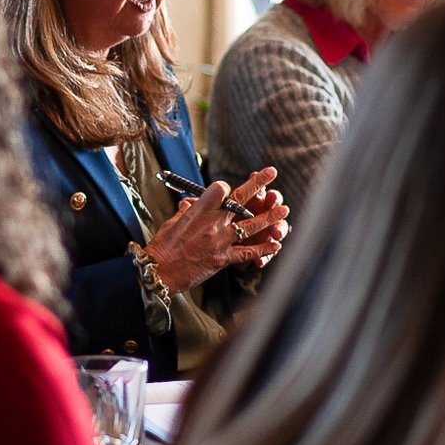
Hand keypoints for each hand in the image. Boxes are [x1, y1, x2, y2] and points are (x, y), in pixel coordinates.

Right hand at [144, 167, 287, 292]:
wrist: (160, 272)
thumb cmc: (163, 246)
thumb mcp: (173, 223)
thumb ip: (187, 212)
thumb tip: (190, 204)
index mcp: (199, 211)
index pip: (220, 189)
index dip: (226, 187)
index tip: (227, 189)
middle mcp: (213, 223)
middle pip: (240, 199)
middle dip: (257, 184)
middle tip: (271, 172)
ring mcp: (220, 241)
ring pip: (251, 225)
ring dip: (270, 217)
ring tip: (284, 209)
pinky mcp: (223, 259)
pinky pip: (247, 252)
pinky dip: (263, 249)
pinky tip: (276, 245)